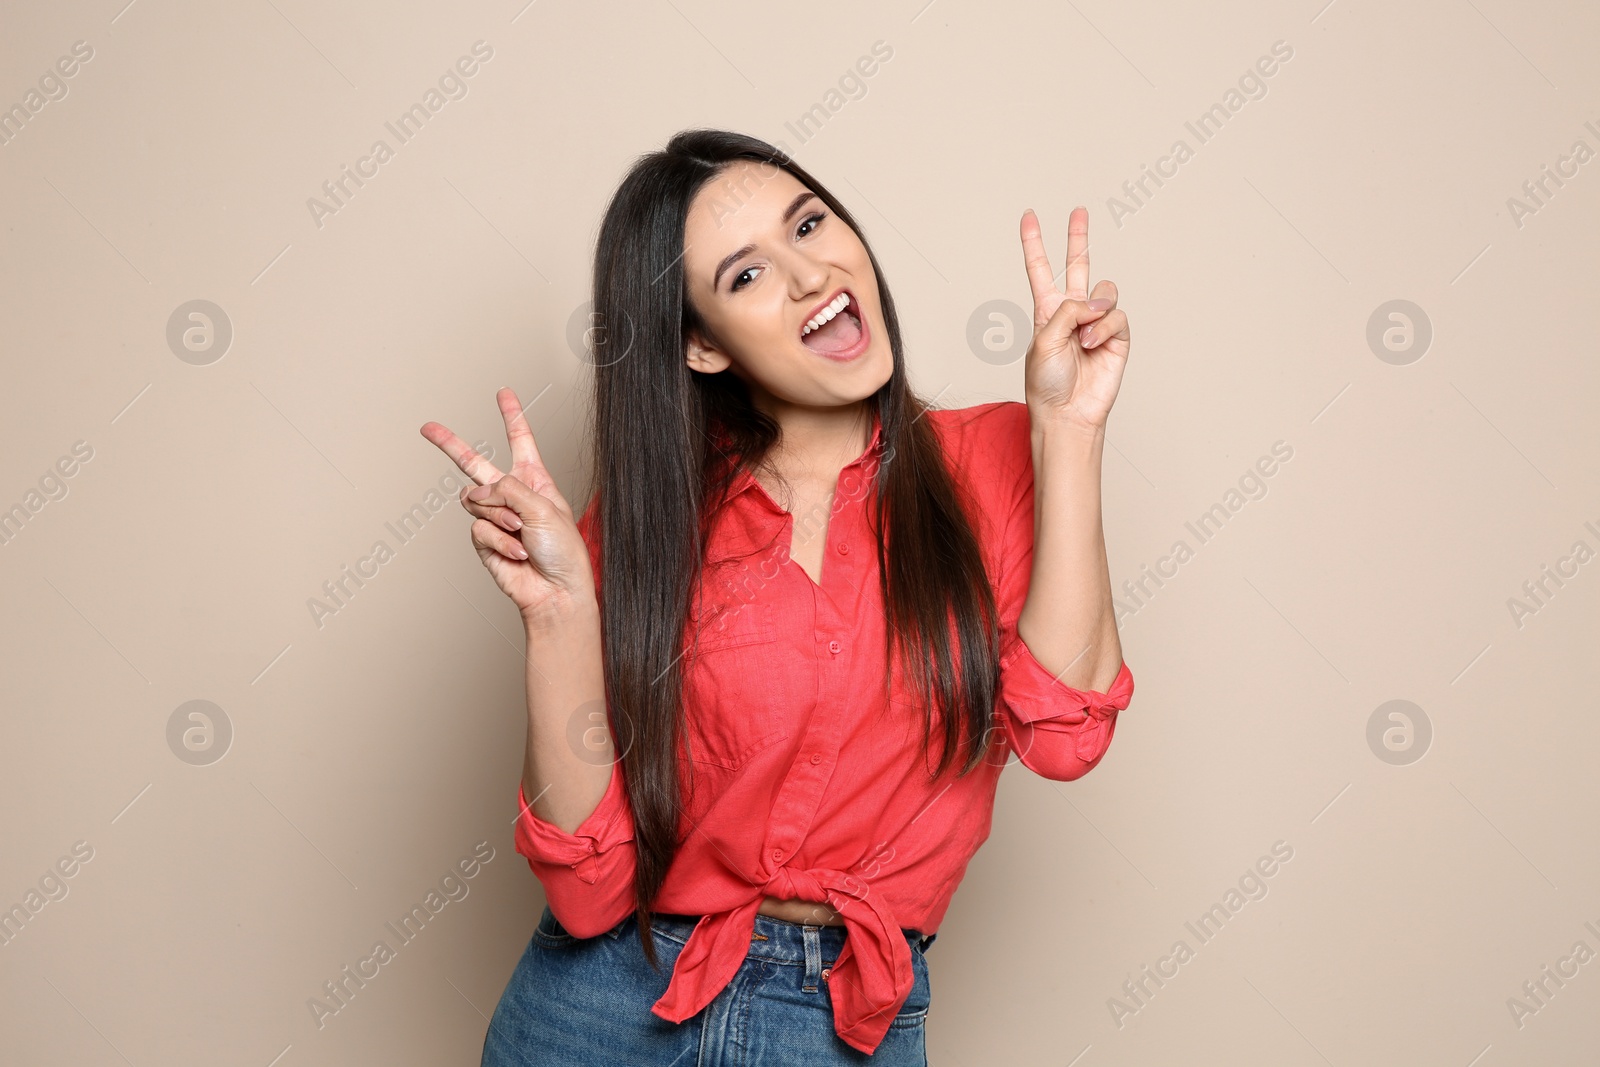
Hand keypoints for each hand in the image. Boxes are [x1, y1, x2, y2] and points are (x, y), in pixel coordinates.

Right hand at [419, 387, 594, 620]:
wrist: (555, 591)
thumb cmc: (562, 550)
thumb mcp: (544, 507)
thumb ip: (507, 489)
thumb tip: (475, 491)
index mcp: (534, 480)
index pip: (520, 440)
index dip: (511, 415)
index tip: (503, 393)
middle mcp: (512, 495)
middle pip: (475, 463)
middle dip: (451, 445)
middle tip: (428, 428)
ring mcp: (495, 517)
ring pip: (475, 501)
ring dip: (500, 517)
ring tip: (522, 534)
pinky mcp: (484, 540)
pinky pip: (478, 528)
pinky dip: (498, 539)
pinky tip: (516, 552)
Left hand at [1019, 206, 1130, 432]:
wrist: (1067, 413)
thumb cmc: (1046, 383)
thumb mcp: (1043, 341)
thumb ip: (1067, 311)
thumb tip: (1097, 302)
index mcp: (1047, 311)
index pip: (1040, 269)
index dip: (1034, 243)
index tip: (1029, 216)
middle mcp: (1072, 312)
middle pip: (1078, 265)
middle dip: (1078, 237)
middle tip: (1078, 210)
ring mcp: (1096, 323)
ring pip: (1105, 291)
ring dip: (1094, 311)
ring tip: (1084, 337)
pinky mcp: (1117, 337)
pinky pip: (1117, 316)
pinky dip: (1105, 328)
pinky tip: (1093, 345)